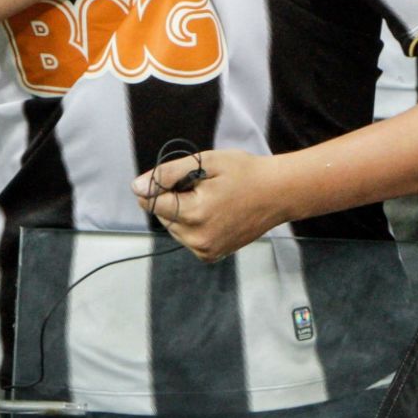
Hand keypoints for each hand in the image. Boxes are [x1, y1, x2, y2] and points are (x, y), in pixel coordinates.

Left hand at [131, 147, 288, 261]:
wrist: (280, 193)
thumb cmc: (246, 173)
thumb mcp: (207, 162)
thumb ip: (168, 173)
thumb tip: (137, 187)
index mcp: (193, 213)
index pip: (152, 202)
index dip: (161, 185)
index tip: (181, 177)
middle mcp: (196, 238)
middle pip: (162, 216)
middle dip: (174, 199)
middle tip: (203, 187)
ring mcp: (205, 249)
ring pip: (174, 228)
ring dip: (183, 213)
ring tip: (212, 200)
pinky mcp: (211, 255)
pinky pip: (188, 238)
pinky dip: (194, 225)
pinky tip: (215, 214)